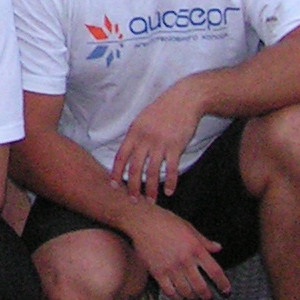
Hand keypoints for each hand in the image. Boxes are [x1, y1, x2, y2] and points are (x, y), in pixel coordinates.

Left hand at [111, 82, 203, 197]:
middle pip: (135, 168)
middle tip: (133, 200)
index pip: (121, 156)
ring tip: (151, 201)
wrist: (185, 99)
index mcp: (134, 132)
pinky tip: (169, 192)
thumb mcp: (143, 118)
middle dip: (132, 187)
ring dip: (151, 189)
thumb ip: (136, 135)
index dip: (116, 172)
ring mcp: (160, 143)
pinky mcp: (176, 146)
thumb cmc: (164, 108)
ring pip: (152, 172)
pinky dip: (170, 182)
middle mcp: (145, 139)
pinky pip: (171, 169)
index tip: (113, 185)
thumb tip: (128, 153)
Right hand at [127, 205, 228, 299]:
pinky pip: (169, 291)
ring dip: (192, 298)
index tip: (226, 290)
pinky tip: (177, 297)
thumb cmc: (166, 221)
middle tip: (208, 298)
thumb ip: (204, 241)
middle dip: (206, 295)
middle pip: (201, 286)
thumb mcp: (189, 227)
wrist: (143, 221)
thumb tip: (218, 248)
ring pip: (186, 291)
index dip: (222, 283)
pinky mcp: (157, 272)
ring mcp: (171, 268)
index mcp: (196, 249)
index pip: (215, 271)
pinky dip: (175, 297)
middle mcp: (185, 261)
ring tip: (193, 298)